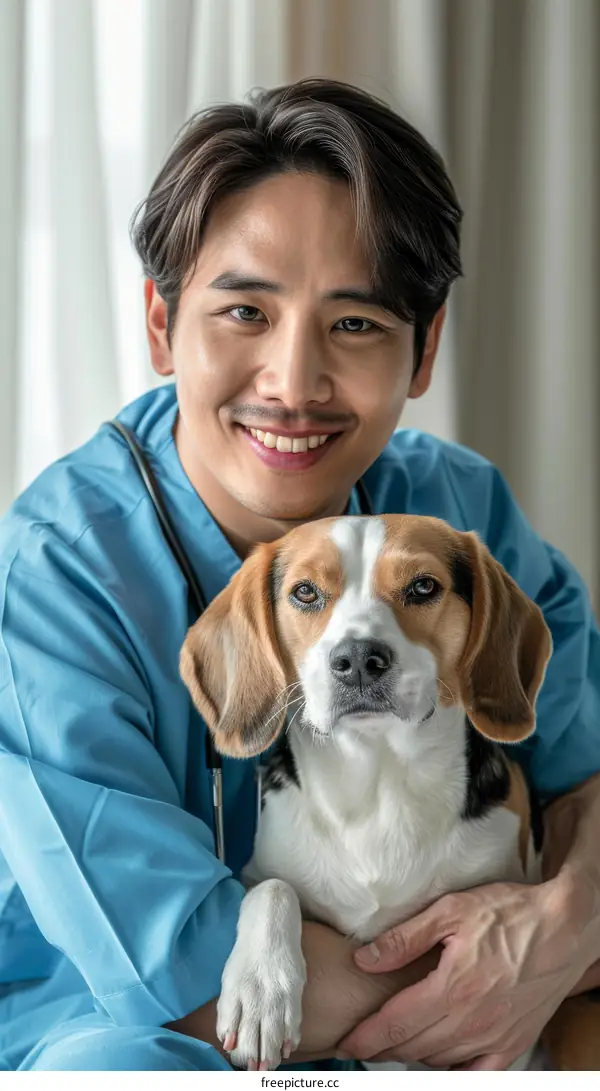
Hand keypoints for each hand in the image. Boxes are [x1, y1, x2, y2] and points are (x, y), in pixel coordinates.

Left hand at [338, 877, 594, 1069]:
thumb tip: (364, 959)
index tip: (346, 1040)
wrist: (564, 927)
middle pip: (413, 1046)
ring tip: (398, 1041)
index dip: (366, 1036)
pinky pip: (476, 1073)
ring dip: (414, 1054)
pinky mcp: (514, 1043)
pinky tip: (442, 1062)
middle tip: (367, 1037)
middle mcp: (472, 1021)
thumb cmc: (509, 913)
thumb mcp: (451, 911)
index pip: (396, 1023)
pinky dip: (453, 1070)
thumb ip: (404, 939)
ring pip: (440, 1060)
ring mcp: (494, 1037)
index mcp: (451, 988)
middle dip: (385, 1044)